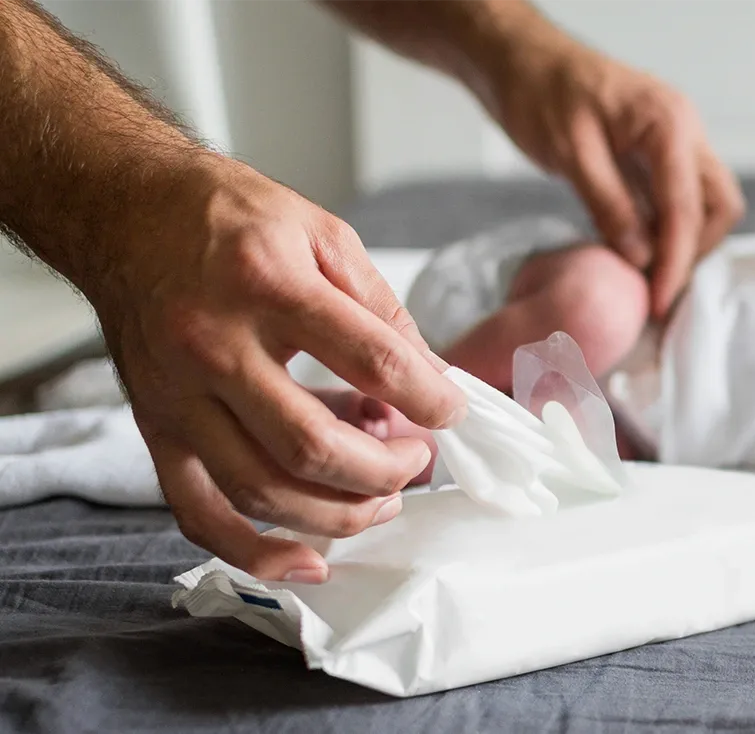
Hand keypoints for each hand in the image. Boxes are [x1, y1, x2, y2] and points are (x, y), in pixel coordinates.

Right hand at [90, 156, 465, 583]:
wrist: (123, 210)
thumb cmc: (228, 217)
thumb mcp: (323, 232)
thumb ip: (380, 308)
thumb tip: (430, 378)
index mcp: (270, 285)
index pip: (372, 362)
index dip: (429, 398)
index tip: (454, 412)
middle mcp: (216, 347)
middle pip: (313, 447)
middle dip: (386, 470)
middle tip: (419, 459)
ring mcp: (177, 397)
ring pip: (262, 492)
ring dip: (338, 514)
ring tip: (383, 499)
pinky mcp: (155, 429)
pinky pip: (200, 513)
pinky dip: (255, 554)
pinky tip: (310, 561)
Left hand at [491, 42, 744, 316]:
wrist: (519, 60)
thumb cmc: (539, 92)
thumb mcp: (569, 152)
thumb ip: (608, 204)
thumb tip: (641, 259)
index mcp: (669, 123)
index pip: (687, 206)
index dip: (676, 261)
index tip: (656, 303)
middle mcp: (684, 131)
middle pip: (718, 206)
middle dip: (694, 252)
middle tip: (656, 291)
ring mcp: (673, 144)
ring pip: (703, 205)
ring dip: (682, 245)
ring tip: (645, 281)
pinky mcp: (655, 157)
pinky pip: (675, 200)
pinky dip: (663, 232)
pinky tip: (636, 256)